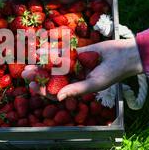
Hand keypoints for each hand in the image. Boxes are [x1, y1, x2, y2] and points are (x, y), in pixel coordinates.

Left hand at [21, 38, 143, 100]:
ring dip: (41, 64)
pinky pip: (61, 53)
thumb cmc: (111, 74)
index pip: (55, 91)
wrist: (123, 55)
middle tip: (25, 74)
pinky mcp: (75, 52)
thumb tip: (58, 98)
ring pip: (53, 65)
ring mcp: (73, 65)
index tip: (32, 87)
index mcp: (75, 88)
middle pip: (51, 78)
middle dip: (38, 76)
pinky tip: (39, 51)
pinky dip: (51, 52)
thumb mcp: (93, 84)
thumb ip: (76, 90)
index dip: (43, 90)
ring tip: (28, 62)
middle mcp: (72, 77)